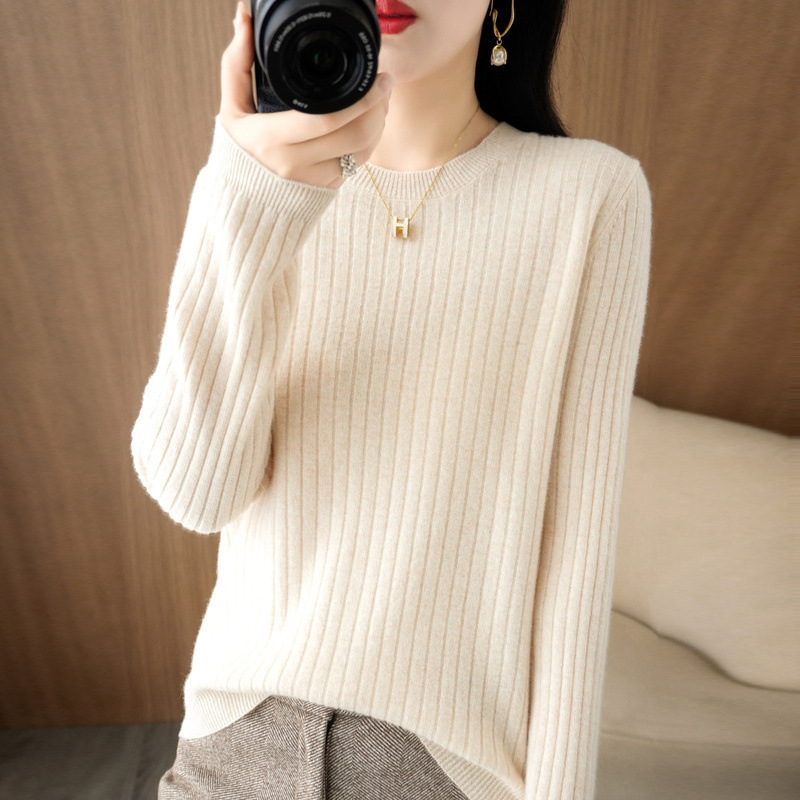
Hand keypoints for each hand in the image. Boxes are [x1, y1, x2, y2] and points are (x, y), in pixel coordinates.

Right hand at [220, 1, 393, 188]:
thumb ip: (238, 62)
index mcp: (271, 139)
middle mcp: (295, 164)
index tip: (376, 78)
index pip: (325, 119)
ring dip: (378, 124)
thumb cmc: (241, 144)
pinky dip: (371, 141)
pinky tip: (371, 123)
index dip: (360, 99)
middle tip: (385, 85)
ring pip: (362, 151)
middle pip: (353, 135)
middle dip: (377, 108)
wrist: (247, 195)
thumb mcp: (232, 106)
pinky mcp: (329, 188)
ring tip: (380, 101)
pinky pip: (360, 164)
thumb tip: (244, 17)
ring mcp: (315, 179)